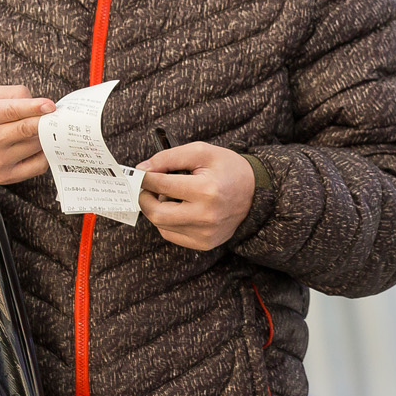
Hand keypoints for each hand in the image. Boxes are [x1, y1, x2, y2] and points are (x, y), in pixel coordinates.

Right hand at [0, 85, 55, 184]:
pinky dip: (45, 154)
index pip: (11, 111)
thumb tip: (39, 102)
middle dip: (46, 121)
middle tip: (57, 116)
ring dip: (46, 135)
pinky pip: (37, 166)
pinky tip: (40, 145)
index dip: (34, 107)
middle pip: (26, 130)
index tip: (50, 106)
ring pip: (35, 145)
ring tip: (45, 128)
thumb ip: (11, 94)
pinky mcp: (4, 176)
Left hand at [137, 143, 257, 250]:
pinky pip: (171, 234)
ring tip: (169, 195)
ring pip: (161, 225)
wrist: (255, 192)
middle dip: (144, 198)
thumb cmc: (228, 169)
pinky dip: (167, 221)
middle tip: (146, 187)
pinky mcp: (204, 243)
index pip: (161, 184)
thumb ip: (169, 157)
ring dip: (157, 209)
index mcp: (206, 190)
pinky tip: (178, 209)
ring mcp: (205, 233)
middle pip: (156, 212)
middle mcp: (205, 216)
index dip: (145, 177)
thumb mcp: (202, 152)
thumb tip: (143, 169)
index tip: (139, 173)